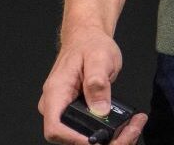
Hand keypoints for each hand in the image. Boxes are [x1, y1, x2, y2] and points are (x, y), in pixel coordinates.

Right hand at [38, 24, 147, 143]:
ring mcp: (61, 107)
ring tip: (119, 130)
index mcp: (56, 91)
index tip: (94, 140)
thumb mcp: (100, 58)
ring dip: (94, 135)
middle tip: (115, 135)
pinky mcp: (71, 108)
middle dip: (88, 139)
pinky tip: (113, 125)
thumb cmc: (90, 44)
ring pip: (73, 133)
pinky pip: (80, 126)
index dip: (73, 139)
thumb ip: (98, 82)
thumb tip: (100, 108)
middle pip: (64, 135)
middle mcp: (54, 102)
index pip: (55, 127)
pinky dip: (96, 129)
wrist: (87, 37)